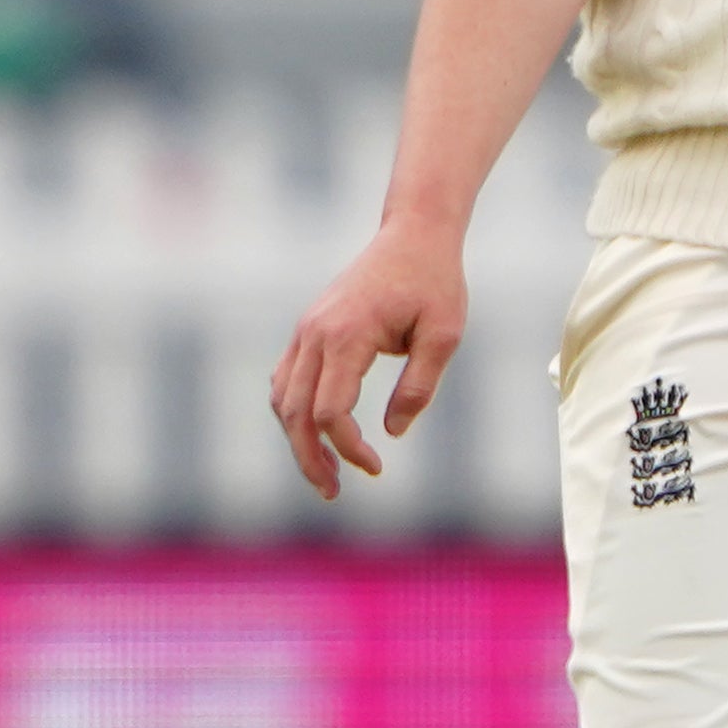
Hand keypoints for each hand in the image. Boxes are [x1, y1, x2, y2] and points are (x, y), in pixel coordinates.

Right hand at [271, 217, 468, 497]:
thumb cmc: (434, 283)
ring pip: (283, 398)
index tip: (377, 467)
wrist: (413, 235)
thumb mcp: (444, 336)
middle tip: (333, 493)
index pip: (330, 411)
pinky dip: (294, 413)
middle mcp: (316, 333)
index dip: (348, 449)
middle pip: (296, 412)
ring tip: (325, 473)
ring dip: (297, 440)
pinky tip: (316, 435)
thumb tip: (392, 433)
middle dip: (310, 458)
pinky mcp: (308, 329)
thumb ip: (419, 386)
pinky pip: (286, 379)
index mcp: (347, 335)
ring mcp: (306, 330)